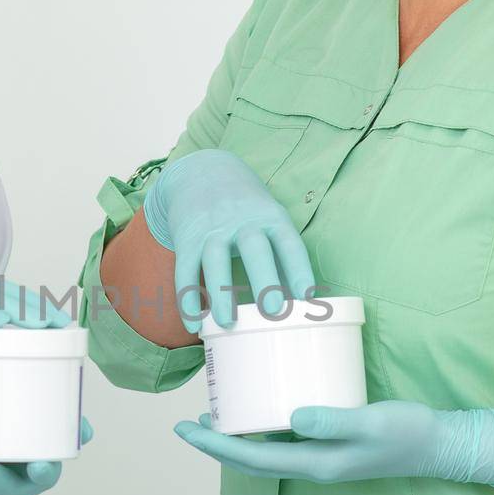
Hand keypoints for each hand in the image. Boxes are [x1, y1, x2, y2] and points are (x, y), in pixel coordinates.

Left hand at [0, 418, 94, 494]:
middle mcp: (15, 483)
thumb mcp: (57, 421)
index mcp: (42, 470)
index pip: (45, 475)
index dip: (42, 473)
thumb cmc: (34, 425)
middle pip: (4, 488)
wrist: (8, 426)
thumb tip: (84, 430)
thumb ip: (70, 421)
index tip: (39, 466)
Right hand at [142, 149, 315, 332]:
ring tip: (227, 323)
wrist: (203, 171)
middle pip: (254, 249)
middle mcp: (242, 220)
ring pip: (215, 260)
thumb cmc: (246, 208)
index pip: (288, 243)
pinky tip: (194, 323)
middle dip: (264, 279)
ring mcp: (212, 229)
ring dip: (221, 293)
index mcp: (270, 217)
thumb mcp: (269, 220)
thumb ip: (281, 258)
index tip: (307, 295)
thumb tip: (299, 307)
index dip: (299, 269)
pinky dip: (188, 298)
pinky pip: (185, 270)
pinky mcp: (187, 238)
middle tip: (273, 311)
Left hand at [173, 401, 493, 486]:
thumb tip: (291, 417)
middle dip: (216, 443)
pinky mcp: (330, 442)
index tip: (187, 429)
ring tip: (213, 415)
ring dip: (236, 437)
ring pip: (265, 451)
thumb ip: (333, 420)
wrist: (439, 444)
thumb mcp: (372, 421)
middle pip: (250, 459)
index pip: (251, 458)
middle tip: (187, 422)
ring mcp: (321, 455)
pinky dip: (262, 428)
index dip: (215, 445)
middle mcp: (312, 464)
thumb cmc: (408, 432)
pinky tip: (259, 408)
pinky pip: (284, 440)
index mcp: (315, 463)